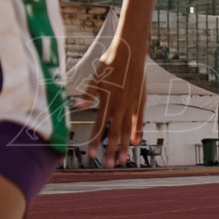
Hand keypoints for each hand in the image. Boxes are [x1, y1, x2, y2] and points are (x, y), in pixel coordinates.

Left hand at [82, 37, 146, 167]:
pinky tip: (136, 142)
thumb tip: (78, 107)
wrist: (131, 53)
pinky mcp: (141, 101)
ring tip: (124, 160)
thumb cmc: (110, 63)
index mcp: (106, 102)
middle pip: (115, 133)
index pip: (99, 127)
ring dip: (125, 146)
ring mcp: (132, 105)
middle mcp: (119, 106)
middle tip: (110, 165)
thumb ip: (89, 95)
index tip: (91, 155)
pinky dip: (138, 131)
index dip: (95, 142)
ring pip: (128, 130)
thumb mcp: (96, 78)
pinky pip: (140, 120)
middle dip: (112, 150)